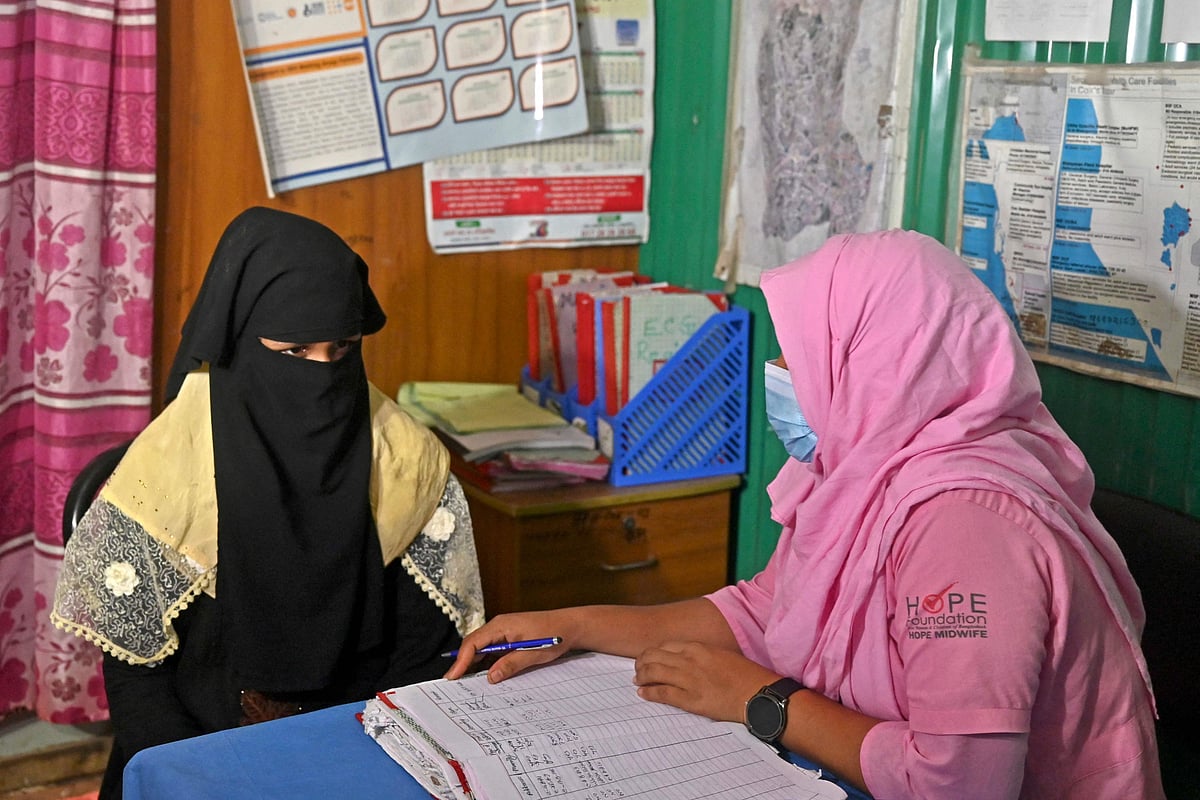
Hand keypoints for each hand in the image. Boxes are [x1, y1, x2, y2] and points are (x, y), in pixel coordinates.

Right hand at [443, 610, 571, 681]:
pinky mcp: (509, 638)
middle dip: (463, 664)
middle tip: (454, 684)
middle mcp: (498, 626)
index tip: (453, 677)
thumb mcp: (533, 653)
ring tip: (465, 684)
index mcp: (501, 625)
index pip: (473, 643)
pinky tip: (485, 676)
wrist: (570, 626)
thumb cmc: (554, 635)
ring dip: (474, 665)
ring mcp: (503, 632)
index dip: (460, 660)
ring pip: (481, 649)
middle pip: (473, 646)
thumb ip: (510, 664)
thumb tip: (490, 677)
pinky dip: (486, 663)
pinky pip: (492, 651)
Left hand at [633, 641, 779, 723]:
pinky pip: (662, 693)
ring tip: (638, 679)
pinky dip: (649, 692)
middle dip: (642, 662)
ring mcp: (689, 679)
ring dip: (641, 676)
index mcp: (698, 647)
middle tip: (638, 668)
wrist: (758, 694)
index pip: (665, 645)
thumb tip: (687, 659)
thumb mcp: (722, 655)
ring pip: (654, 672)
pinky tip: (642, 693)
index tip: (648, 657)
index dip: (652, 651)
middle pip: (654, 656)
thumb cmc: (744, 676)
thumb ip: (702, 655)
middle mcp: (690, 660)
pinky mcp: (690, 699)